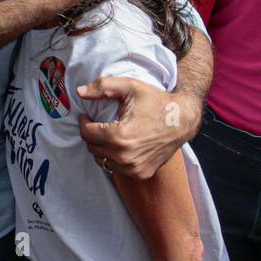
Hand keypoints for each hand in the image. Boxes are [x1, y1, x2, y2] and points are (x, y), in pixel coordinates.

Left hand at [76, 78, 198, 178]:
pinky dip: (114, 158)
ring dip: (101, 147)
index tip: (86, 116)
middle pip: (92, 148)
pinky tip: (120, 145)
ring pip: (102, 160)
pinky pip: (117, 168)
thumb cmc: (156, 101)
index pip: (87, 134)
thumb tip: (79, 92)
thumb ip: (102, 87)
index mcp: (119, 137)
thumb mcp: (129, 87)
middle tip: (97, 124)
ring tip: (108, 134)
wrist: (182, 119)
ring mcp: (134, 168)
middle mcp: (125, 157)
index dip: (83, 122)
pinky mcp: (141, 173)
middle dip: (91, 134)